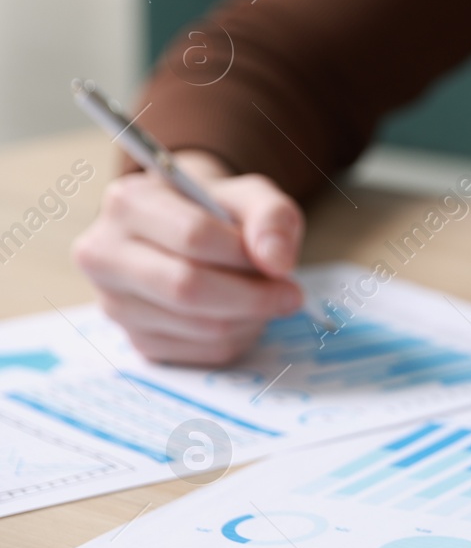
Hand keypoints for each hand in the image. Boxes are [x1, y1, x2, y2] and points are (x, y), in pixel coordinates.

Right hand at [71, 151, 305, 364]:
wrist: (189, 231)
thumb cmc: (219, 211)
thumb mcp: (251, 195)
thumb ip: (271, 217)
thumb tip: (276, 262)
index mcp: (129, 203)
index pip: (193, 236)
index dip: (245, 255)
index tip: (282, 266)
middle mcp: (105, 254)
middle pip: (187, 287)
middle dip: (252, 296)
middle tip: (289, 295)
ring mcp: (113, 303)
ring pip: (197, 326)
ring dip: (248, 318)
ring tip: (262, 298)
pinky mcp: (134, 340)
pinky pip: (198, 352)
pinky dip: (235, 339)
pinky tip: (239, 315)